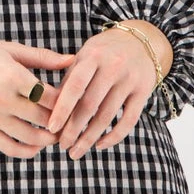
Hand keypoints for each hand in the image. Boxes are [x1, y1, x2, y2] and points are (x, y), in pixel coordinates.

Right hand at [0, 38, 76, 158]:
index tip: (75, 101)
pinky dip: (28, 151)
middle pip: (44, 117)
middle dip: (63, 121)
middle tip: (73, 121)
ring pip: (31, 136)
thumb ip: (42, 57)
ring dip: (49, 139)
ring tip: (57, 134)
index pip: (51, 96)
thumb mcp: (10, 50)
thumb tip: (73, 60)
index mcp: (12, 75)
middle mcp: (2, 97)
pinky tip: (37, 146)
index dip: (68, 101)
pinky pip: (10, 147)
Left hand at [45, 26, 163, 157]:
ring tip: (75, 152)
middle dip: (74, 129)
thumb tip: (48, 109)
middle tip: (61, 146)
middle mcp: (113, 66)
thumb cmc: (103, 52)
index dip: (62, 108)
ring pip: (108, 116)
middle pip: (90, 105)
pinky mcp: (144, 91)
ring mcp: (130, 79)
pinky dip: (114, 136)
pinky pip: (129, 120)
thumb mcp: (85, 56)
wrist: (141, 41)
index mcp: (92, 56)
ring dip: (89, 138)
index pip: (75, 86)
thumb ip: (69, 79)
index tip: (51, 129)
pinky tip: (100, 145)